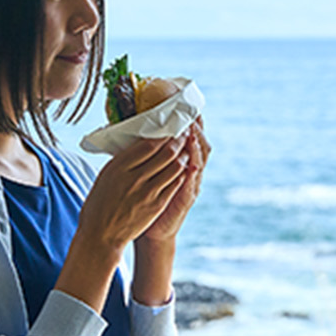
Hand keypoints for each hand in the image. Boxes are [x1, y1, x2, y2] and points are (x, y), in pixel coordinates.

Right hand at [75, 132, 193, 253]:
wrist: (101, 235)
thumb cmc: (100, 203)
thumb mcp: (106, 175)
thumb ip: (123, 160)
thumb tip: (141, 143)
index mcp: (118, 167)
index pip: (148, 144)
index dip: (164, 135)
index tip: (170, 128)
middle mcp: (134, 178)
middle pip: (166, 153)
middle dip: (178, 141)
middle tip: (182, 135)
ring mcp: (147, 192)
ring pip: (174, 167)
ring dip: (184, 155)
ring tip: (185, 149)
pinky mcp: (157, 205)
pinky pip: (175, 184)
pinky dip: (182, 173)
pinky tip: (183, 168)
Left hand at [141, 122, 209, 241]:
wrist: (151, 229)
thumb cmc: (146, 198)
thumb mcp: (147, 172)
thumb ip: (148, 153)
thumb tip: (134, 130)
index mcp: (181, 162)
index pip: (190, 137)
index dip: (191, 122)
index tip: (187, 106)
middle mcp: (191, 171)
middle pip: (201, 144)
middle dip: (197, 129)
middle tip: (192, 115)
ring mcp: (191, 184)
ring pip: (200, 159)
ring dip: (197, 145)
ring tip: (192, 132)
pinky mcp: (187, 197)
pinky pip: (193, 180)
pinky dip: (193, 168)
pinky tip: (191, 159)